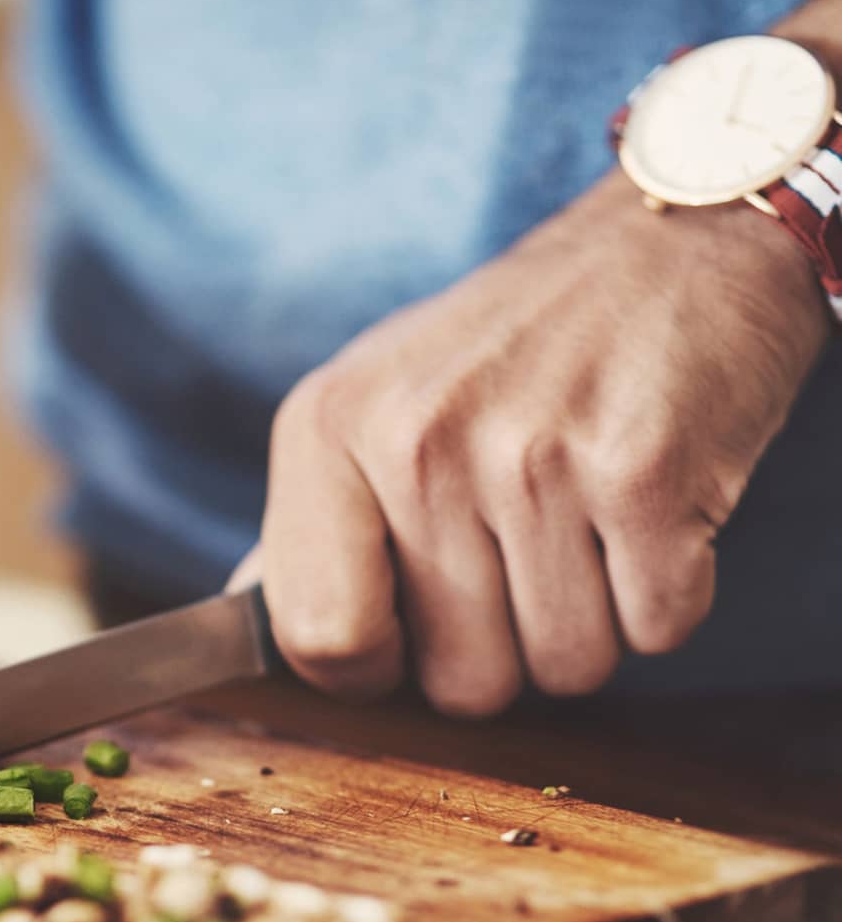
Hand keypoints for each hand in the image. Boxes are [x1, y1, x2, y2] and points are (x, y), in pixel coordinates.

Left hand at [243, 175, 828, 713]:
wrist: (673, 238)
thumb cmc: (511, 348)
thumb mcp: (374, 403)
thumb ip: (312, 527)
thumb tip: (247, 637)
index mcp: (325, 426)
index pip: (317, 638)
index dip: (374, 670)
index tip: (410, 635)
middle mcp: (415, 440)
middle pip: (460, 683)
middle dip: (505, 650)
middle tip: (527, 549)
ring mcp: (530, 456)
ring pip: (565, 668)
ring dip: (593, 622)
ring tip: (588, 518)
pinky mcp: (645, 473)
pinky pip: (657, 630)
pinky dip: (667, 593)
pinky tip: (649, 508)